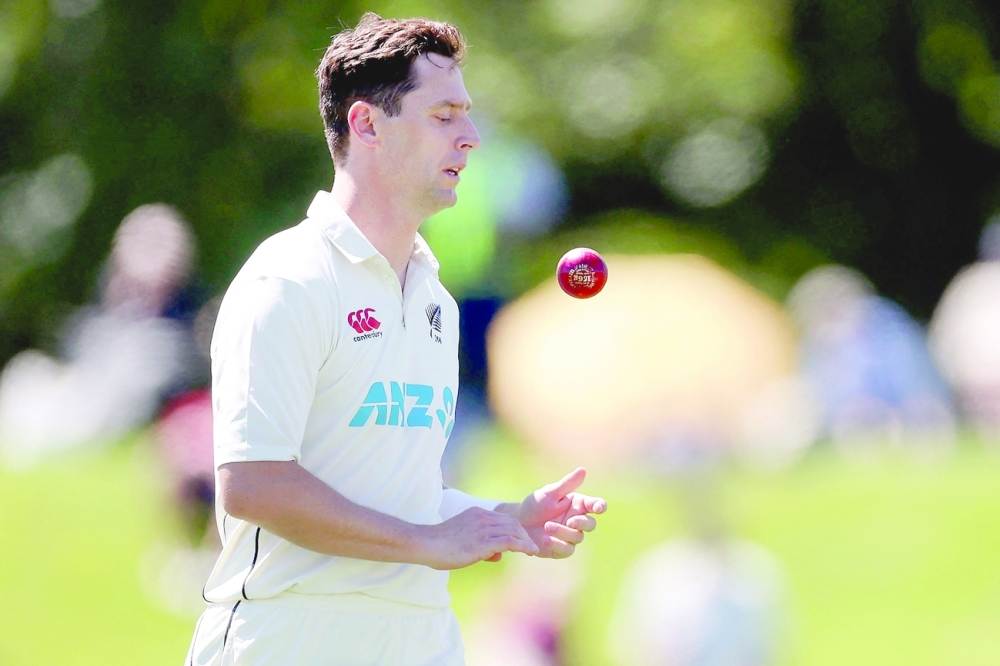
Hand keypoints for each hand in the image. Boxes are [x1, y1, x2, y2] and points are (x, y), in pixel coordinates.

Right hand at [415, 507, 538, 569]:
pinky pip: (511, 541)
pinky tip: (532, 552)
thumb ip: (481, 544)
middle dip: (523, 534)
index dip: (515, 529)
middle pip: (512, 523)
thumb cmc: (440, 546)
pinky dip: (525, 546)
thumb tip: (498, 555)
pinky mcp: (484, 541)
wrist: (427, 544)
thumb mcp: (463, 540)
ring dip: (526, 541)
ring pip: (514, 530)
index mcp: (477, 513)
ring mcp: (484, 528)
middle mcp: (483, 517)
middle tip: (531, 546)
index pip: (503, 518)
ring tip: (533, 551)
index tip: (522, 540)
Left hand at [503, 467, 606, 558]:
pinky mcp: (561, 549)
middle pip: (590, 524)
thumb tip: (583, 470)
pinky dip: (558, 544)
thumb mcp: (549, 493)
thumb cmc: (535, 504)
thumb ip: (567, 484)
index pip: (595, 505)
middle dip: (582, 523)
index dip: (600, 506)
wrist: (518, 522)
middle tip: (570, 521)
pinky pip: (567, 550)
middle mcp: (576, 521)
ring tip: (547, 526)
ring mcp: (570, 536)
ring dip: (563, 532)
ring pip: (578, 537)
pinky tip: (546, 539)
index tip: (598, 508)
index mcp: (577, 505)